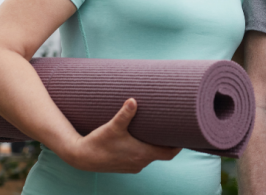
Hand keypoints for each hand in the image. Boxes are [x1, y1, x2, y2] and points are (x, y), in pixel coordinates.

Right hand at [62, 98, 180, 172]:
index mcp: (142, 154)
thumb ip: (124, 114)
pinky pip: (141, 158)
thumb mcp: (112, 127)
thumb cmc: (98, 142)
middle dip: (168, 143)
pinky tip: (143, 140)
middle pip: (162, 154)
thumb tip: (133, 100)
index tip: (184, 134)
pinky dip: (146, 150)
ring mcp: (132, 166)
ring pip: (151, 156)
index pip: (169, 153)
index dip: (178, 145)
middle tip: (173, 128)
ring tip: (159, 132)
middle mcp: (140, 162)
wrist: (81, 157)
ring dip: (156, 146)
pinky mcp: (125, 165)